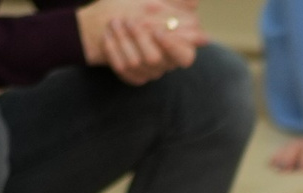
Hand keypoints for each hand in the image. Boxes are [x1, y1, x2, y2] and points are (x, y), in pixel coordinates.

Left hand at [80, 0, 200, 84]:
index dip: (172, 46)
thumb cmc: (147, 9)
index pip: (185, 57)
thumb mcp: (162, 2)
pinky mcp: (133, 76)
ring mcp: (149, 72)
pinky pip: (121, 68)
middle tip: (129, 20)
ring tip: (114, 21)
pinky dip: (112, 50)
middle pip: (154, 59)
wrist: (120, 19)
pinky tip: (108, 35)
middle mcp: (166, 64)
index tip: (158, 32)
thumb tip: (194, 2)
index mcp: (180, 48)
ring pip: (135, 63)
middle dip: (140, 38)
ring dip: (122, 40)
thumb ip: (178, 2)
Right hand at [271, 120, 302, 171]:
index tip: (301, 169)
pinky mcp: (299, 146)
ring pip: (289, 147)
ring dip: (281, 157)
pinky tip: (271, 162)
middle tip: (284, 172)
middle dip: (289, 159)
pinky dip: (278, 154)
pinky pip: (286, 148)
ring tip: (273, 167)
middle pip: (296, 147)